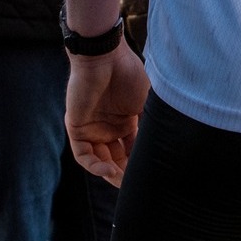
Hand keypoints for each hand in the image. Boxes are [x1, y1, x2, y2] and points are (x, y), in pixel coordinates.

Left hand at [65, 39, 148, 184]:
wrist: (105, 56)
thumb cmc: (129, 73)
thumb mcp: (146, 102)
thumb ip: (150, 123)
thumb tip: (163, 146)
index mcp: (125, 120)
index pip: (131, 150)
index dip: (138, 164)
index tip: (149, 176)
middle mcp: (108, 127)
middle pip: (115, 159)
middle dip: (124, 173)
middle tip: (134, 185)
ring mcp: (92, 128)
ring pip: (99, 160)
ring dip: (109, 173)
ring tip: (121, 179)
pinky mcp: (76, 127)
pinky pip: (83, 154)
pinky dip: (94, 165)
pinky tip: (108, 169)